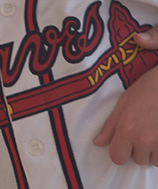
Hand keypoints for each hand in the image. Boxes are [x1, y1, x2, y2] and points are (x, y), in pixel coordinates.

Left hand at [95, 28, 157, 164]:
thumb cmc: (146, 89)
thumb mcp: (123, 104)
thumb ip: (110, 126)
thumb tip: (98, 143)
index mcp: (127, 130)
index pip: (118, 158)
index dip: (119, 152)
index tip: (123, 143)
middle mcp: (145, 140)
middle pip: (137, 160)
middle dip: (137, 150)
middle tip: (141, 132)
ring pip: (153, 161)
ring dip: (152, 152)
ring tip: (152, 133)